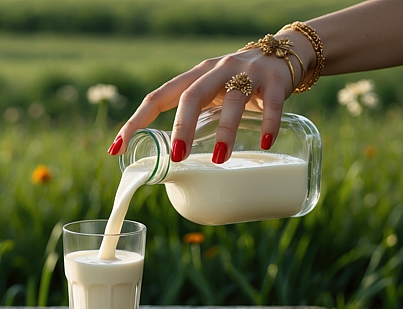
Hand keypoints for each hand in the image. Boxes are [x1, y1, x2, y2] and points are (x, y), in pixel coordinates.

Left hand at [108, 43, 297, 162]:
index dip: (135, 121)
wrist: (285, 54)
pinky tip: (263, 143)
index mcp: (194, 77)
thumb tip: (174, 159)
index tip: (117, 148)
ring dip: (225, 131)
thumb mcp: (212, 93)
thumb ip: (197, 115)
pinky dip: (268, 123)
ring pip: (232, 100)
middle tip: (177, 156)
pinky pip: (271, 103)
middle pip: (191, 96)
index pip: (157, 98)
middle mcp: (216, 71)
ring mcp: (246, 73)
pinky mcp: (275, 80)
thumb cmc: (238, 83)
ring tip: (219, 159)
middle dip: (181, 127)